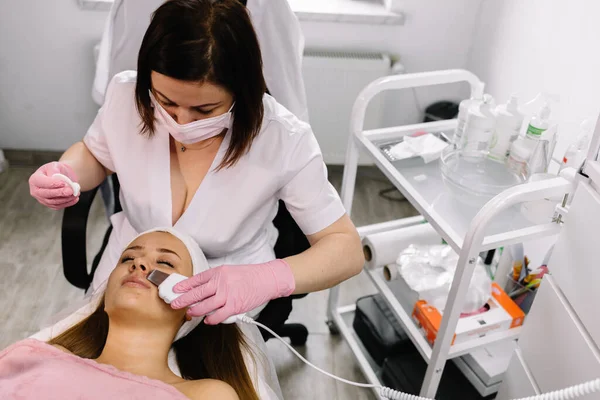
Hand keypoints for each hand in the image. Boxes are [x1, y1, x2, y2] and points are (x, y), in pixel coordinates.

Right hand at [29, 162, 79, 209]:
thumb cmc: (57, 169)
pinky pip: (58, 206)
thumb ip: (54, 172)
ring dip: (65, 199)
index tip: (63, 183)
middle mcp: (36, 191)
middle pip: (46, 194)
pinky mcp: (49, 205)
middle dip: (59, 193)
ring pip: (53, 202)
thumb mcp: (55, 166)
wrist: (62, 175)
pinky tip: (75, 199)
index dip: (52, 184)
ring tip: (75, 194)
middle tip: (70, 191)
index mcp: (35, 179)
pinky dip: (67, 203)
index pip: (42, 183)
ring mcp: (42, 199)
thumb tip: (57, 180)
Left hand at [171, 259, 295, 324]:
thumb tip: (200, 289)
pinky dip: (211, 319)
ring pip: (204, 306)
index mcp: (219, 272)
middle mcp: (221, 282)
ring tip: (189, 313)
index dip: (184, 286)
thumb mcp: (230, 271)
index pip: (196, 279)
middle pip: (197, 293)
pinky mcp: (235, 306)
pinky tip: (208, 320)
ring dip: (195, 311)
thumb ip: (216, 279)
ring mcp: (227, 295)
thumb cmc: (249, 276)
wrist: (267, 279)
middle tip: (174, 304)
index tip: (175, 290)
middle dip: (183, 300)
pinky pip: (218, 316)